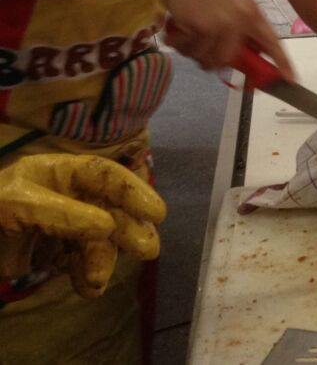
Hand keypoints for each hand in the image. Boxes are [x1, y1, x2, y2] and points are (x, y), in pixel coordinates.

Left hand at [0, 155, 165, 297]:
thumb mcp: (16, 205)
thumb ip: (60, 214)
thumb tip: (106, 225)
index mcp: (56, 173)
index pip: (103, 175)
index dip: (132, 190)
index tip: (156, 212)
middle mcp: (66, 196)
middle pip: (109, 209)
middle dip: (127, 231)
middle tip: (149, 250)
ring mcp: (62, 226)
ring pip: (100, 241)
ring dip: (103, 261)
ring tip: (95, 282)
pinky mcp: (55, 255)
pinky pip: (83, 262)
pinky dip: (89, 276)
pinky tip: (88, 287)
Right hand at [158, 0, 293, 79]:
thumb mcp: (233, 5)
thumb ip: (242, 29)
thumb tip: (249, 56)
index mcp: (253, 14)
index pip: (272, 42)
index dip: (282, 63)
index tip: (289, 79)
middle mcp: (243, 20)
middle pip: (234, 61)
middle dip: (216, 61)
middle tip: (203, 47)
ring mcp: (225, 24)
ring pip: (211, 62)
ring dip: (195, 52)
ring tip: (190, 33)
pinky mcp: (205, 28)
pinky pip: (193, 53)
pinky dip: (181, 45)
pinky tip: (181, 28)